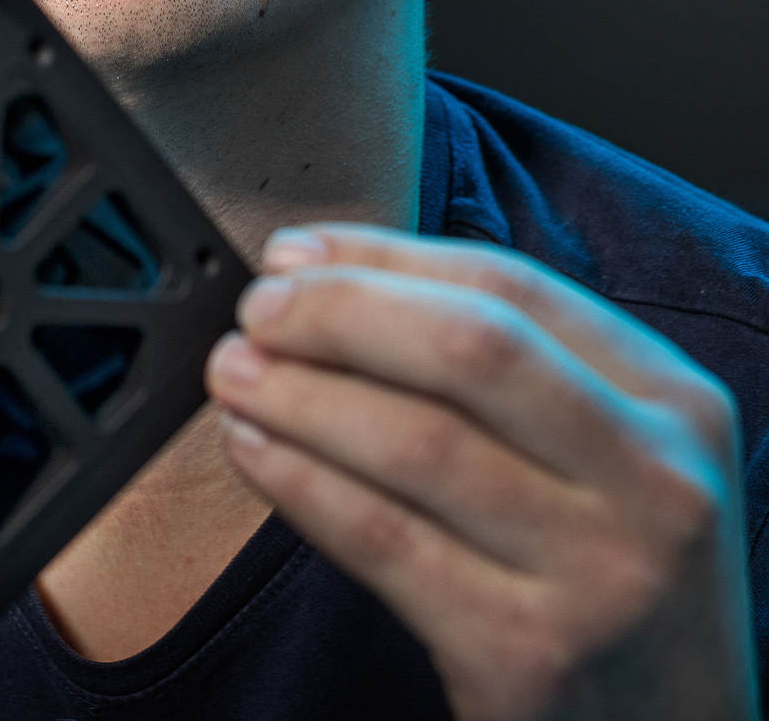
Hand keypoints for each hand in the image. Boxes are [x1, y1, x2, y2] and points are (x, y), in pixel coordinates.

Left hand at [204, 225, 758, 720]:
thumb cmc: (615, 570)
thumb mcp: (612, 455)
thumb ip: (508, 367)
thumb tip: (327, 275)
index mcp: (675, 403)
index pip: (511, 288)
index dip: (385, 258)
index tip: (293, 253)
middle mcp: (653, 481)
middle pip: (468, 349)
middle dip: (340, 312)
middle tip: (257, 309)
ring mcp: (596, 573)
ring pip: (416, 443)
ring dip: (300, 394)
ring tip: (234, 373)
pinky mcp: (527, 656)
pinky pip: (386, 542)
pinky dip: (301, 483)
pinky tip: (253, 450)